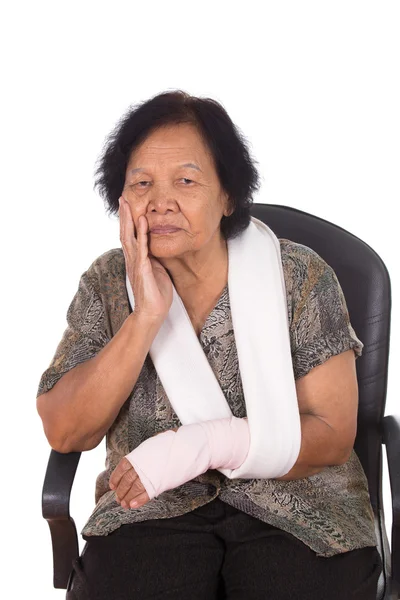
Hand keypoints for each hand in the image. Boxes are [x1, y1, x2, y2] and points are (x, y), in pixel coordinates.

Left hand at [109, 427, 178, 508]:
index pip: (122, 468)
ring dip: (128, 497)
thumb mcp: (153, 443)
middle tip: (118, 499)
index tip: (113, 485)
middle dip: (121, 491)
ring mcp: (149, 474)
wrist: (186, 446)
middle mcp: (141, 464)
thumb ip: (144, 453)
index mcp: (138, 454)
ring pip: (134, 488)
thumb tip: (139, 458)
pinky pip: (146, 494)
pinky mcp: (159, 483)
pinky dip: (139, 500)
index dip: (116, 478)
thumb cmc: (172, 442)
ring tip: (125, 504)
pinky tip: (133, 505)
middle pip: (126, 481)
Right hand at [119, 196, 172, 320]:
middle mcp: (132, 259)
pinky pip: (142, 248)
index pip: (130, 236)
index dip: (127, 220)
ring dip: (128, 220)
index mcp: (136, 259)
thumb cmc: (156, 293)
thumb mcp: (156, 270)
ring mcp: (136, 264)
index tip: (127, 205)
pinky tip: (143, 221)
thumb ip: (152, 257)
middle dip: (124, 215)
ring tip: (127, 204)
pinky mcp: (143, 269)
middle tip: (122, 198)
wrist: (152, 312)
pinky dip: (142, 233)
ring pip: (129, 237)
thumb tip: (154, 246)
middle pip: (125, 233)